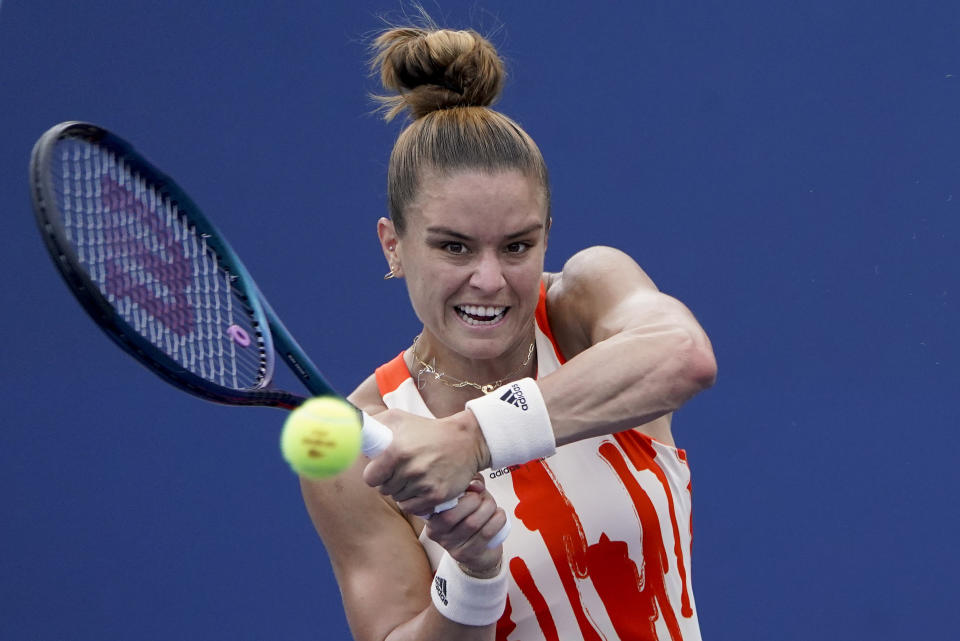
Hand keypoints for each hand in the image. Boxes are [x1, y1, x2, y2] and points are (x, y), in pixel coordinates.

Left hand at [361, 408, 490, 516]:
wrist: (465, 441)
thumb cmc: (427, 430)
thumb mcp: (399, 418)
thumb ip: (373, 424)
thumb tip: (351, 428)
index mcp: (396, 451)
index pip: (370, 478)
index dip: (374, 474)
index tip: (382, 469)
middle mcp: (409, 469)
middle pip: (384, 490)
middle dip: (390, 481)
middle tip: (403, 469)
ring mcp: (423, 484)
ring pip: (399, 499)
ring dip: (403, 490)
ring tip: (416, 474)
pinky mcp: (436, 496)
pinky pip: (414, 508)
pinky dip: (416, 500)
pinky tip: (424, 485)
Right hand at [422, 475, 506, 576]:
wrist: (478, 551)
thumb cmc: (470, 518)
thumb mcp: (467, 497)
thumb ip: (470, 485)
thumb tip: (476, 484)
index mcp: (431, 514)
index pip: (436, 501)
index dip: (456, 491)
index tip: (471, 487)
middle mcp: (436, 532)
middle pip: (451, 515)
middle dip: (473, 501)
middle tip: (483, 498)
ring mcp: (451, 545)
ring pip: (471, 523)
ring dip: (488, 509)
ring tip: (492, 506)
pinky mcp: (467, 554)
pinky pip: (485, 533)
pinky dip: (497, 520)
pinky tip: (499, 516)